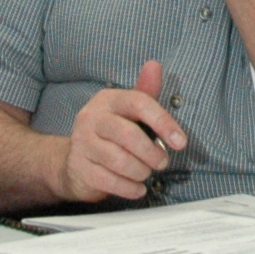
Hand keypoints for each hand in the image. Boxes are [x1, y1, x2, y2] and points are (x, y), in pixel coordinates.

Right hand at [60, 59, 187, 203]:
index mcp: (107, 100)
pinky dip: (130, 188)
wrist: (74, 162)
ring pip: (120, 161)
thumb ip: (144, 91)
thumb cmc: (110, 133)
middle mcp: (91, 118)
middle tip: (162, 162)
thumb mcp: (127, 110)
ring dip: (141, 172)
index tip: (180, 142)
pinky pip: (110, 181)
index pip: (139, 103)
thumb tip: (155, 65)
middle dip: (152, 153)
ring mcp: (82, 144)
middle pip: (129, 135)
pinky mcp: (80, 169)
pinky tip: (137, 187)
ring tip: (146, 172)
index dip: (163, 122)